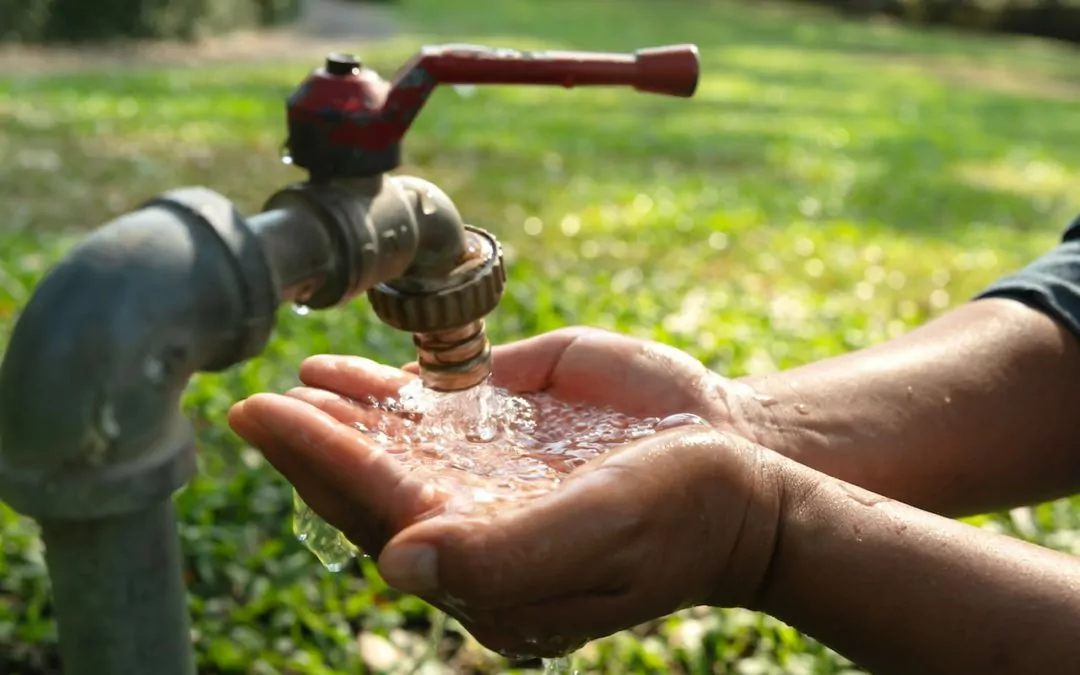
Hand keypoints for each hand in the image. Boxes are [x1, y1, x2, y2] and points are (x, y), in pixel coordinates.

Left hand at [228, 327, 788, 656]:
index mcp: (488, 561)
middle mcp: (477, 517)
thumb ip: (501, 555)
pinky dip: (390, 391)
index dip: (320, 462)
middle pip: (372, 484)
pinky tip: (352, 376)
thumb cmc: (681, 512)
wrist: (743, 470)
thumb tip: (398, 565)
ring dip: (340, 417)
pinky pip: (438, 410)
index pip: (383, 511)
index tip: (266, 417)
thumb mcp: (599, 535)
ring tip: (289, 389)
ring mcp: (492, 470)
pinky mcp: (517, 426)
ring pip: (397, 446)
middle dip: (310, 445)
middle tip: (252, 406)